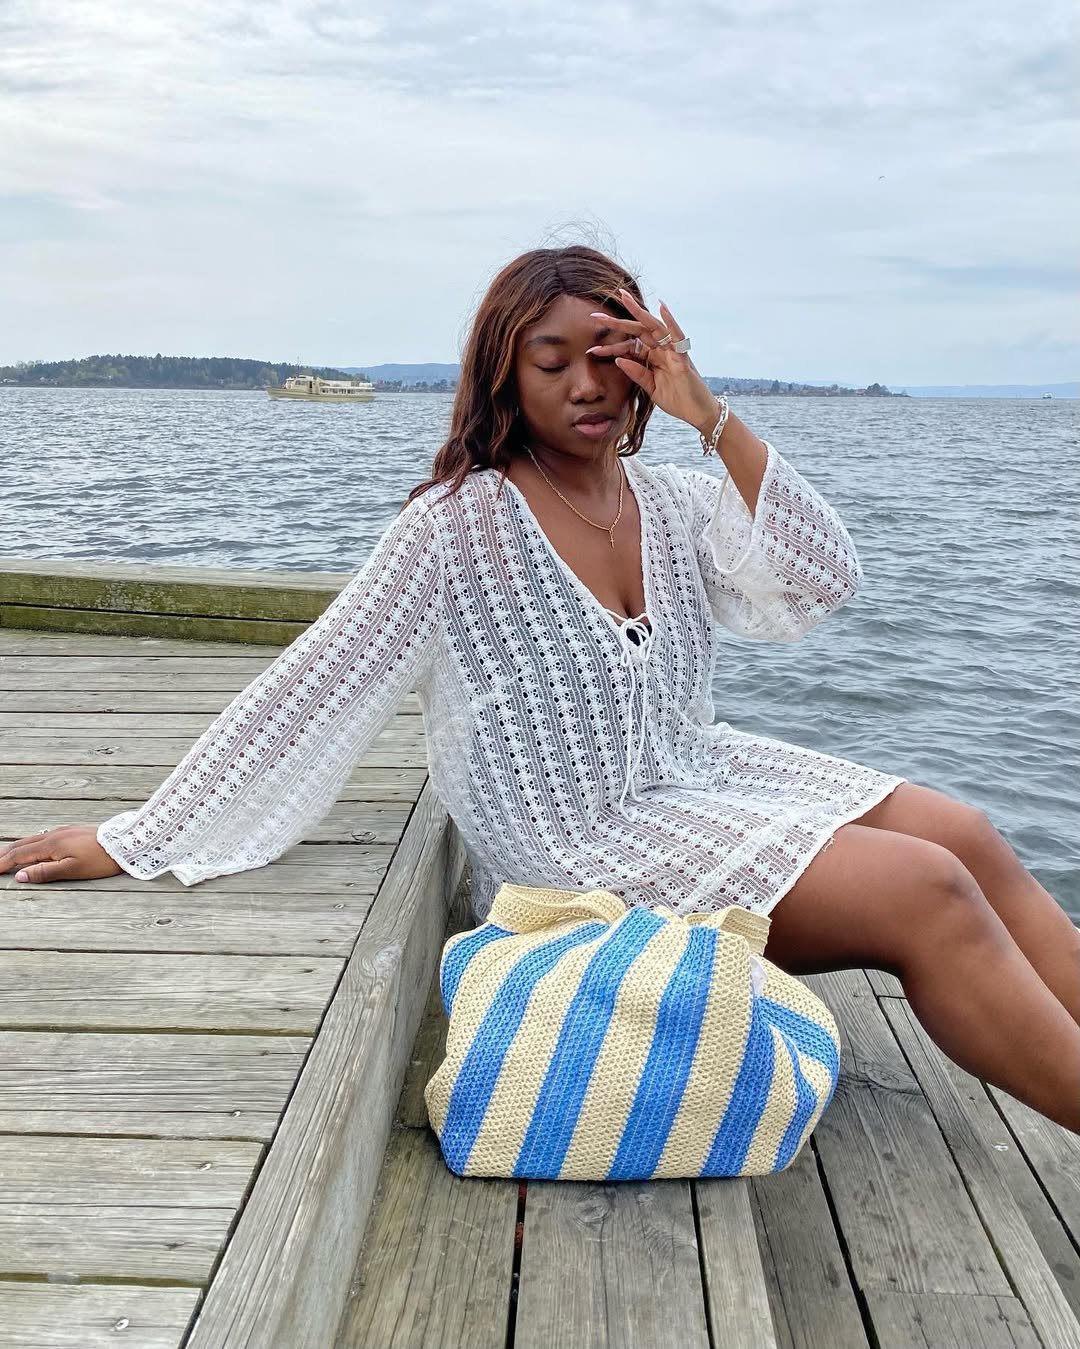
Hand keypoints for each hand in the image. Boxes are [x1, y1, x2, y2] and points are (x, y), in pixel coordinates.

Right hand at [0, 824, 124, 884]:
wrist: (125, 842)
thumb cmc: (100, 859)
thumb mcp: (72, 870)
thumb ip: (45, 872)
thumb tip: (19, 875)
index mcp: (51, 844)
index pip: (19, 855)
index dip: (2, 863)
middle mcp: (53, 834)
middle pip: (22, 844)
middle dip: (4, 854)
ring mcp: (63, 831)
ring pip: (32, 839)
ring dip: (16, 847)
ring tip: (5, 855)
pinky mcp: (72, 831)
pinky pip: (43, 836)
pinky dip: (29, 843)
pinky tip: (32, 846)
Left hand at [588, 289, 719, 435]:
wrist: (697, 413)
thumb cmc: (677, 399)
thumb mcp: (651, 388)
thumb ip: (637, 374)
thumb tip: (620, 360)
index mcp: (653, 357)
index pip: (630, 346)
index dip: (611, 347)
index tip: (591, 348)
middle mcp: (662, 350)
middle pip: (638, 331)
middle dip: (618, 322)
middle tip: (596, 316)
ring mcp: (673, 352)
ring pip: (655, 327)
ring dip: (640, 312)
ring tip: (625, 298)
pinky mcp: (683, 359)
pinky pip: (677, 337)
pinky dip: (670, 322)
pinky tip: (661, 308)